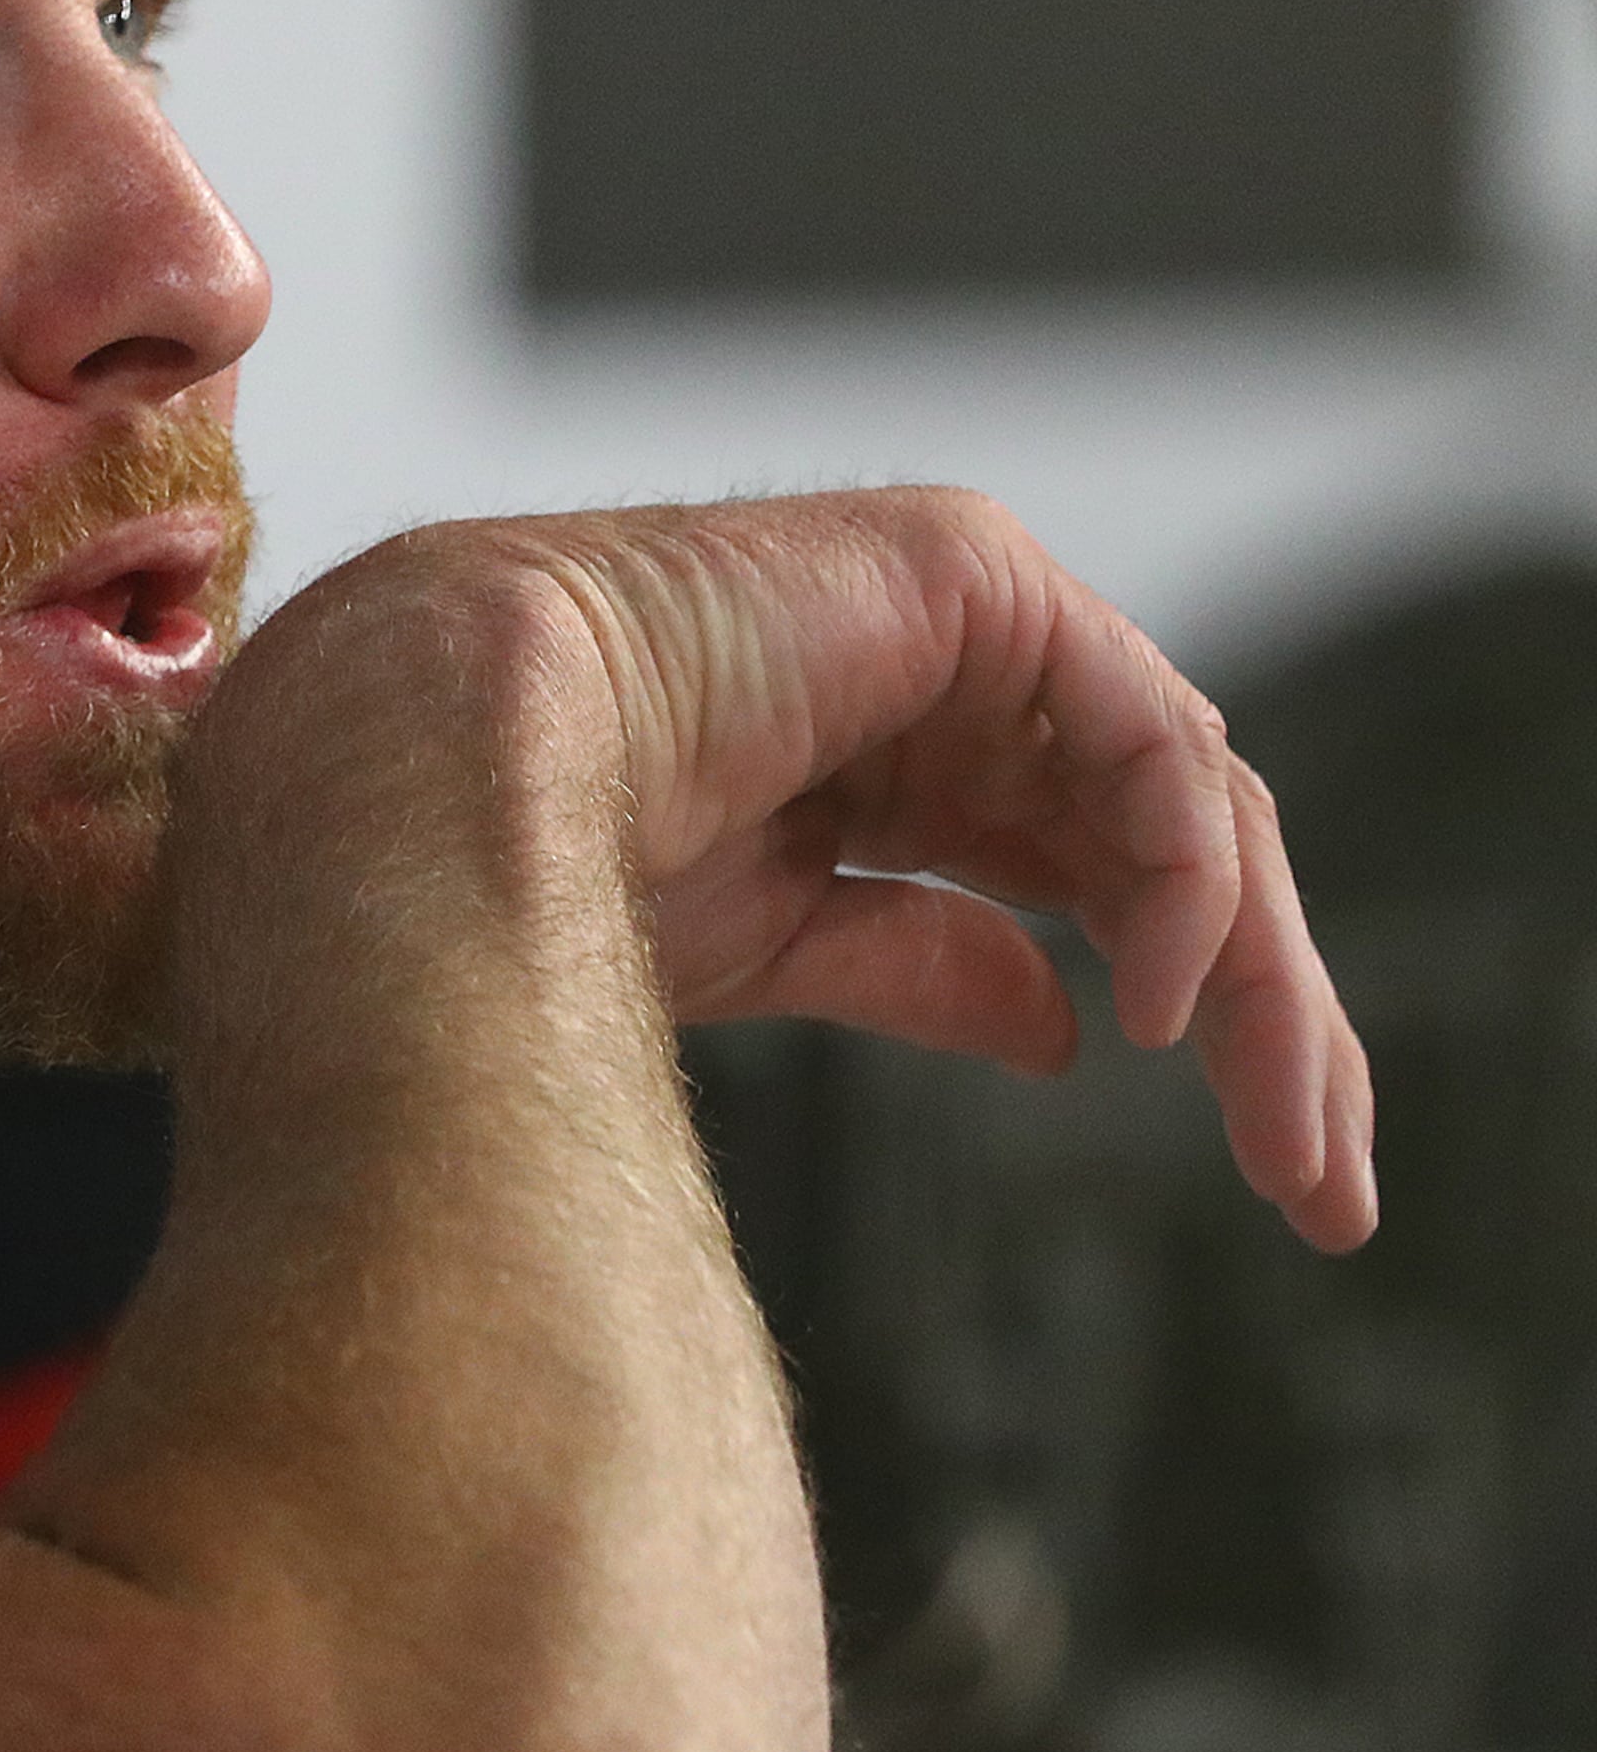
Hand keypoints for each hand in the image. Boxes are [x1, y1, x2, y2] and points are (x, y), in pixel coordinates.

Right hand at [371, 490, 1375, 1252]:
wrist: (430, 778)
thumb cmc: (534, 858)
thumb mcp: (775, 941)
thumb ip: (922, 958)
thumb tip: (1065, 1027)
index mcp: (881, 753)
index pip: (1091, 870)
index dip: (1200, 1013)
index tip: (1281, 1174)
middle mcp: (937, 675)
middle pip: (1160, 843)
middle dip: (1264, 1013)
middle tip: (1320, 1178)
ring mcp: (958, 615)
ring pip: (1179, 793)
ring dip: (1253, 967)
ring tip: (1274, 1118)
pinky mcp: (966, 573)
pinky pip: (1138, 725)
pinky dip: (1175, 865)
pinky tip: (1159, 990)